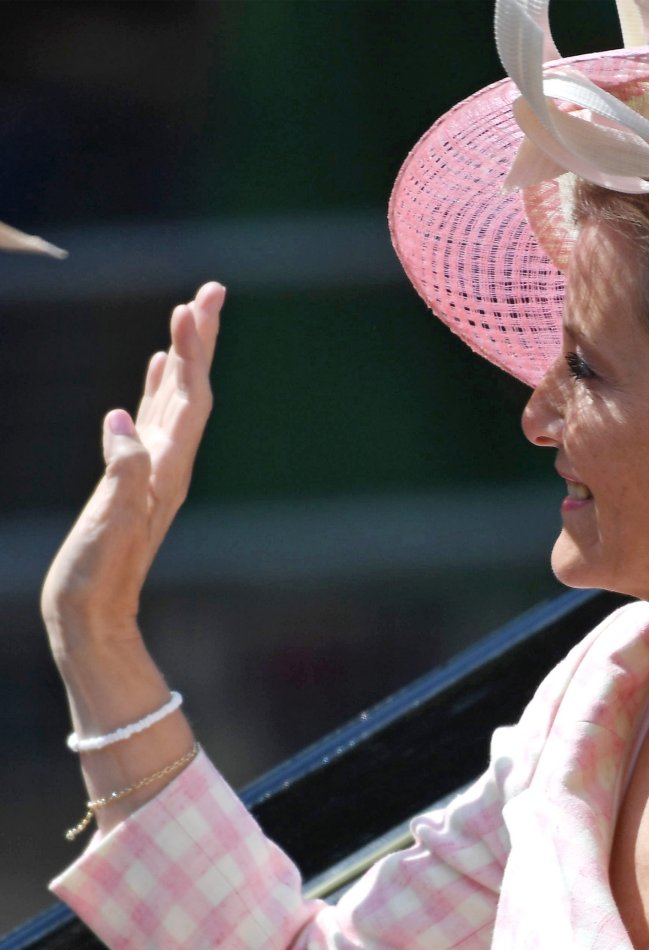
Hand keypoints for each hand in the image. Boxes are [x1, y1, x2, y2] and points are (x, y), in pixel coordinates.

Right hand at [42, 282, 224, 649]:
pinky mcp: (134, 478)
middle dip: (201, 340)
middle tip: (211, 290)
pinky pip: (152, 421)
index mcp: (167, 470)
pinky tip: (153, 371)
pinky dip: (155, 388)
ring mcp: (153, 471)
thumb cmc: (99, 575)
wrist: (94, 615)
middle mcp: (169, 466)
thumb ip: (121, 473)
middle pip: (192, 390)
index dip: (193, 352)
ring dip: (182, 357)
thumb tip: (121, 421)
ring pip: (173, 401)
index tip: (193, 306)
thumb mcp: (110, 524)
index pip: (190, 399)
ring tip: (187, 315)